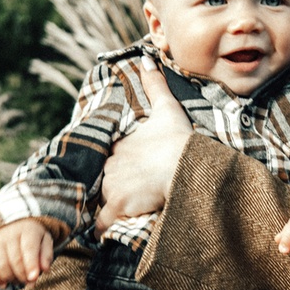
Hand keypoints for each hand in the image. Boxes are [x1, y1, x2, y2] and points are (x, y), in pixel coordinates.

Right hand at [0, 219, 52, 288]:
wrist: (15, 224)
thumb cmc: (34, 237)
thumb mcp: (45, 241)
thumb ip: (46, 255)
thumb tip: (45, 269)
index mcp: (28, 230)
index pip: (28, 248)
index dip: (31, 264)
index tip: (34, 278)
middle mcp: (10, 234)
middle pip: (14, 260)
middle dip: (23, 276)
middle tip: (30, 283)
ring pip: (0, 266)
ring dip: (11, 279)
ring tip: (19, 281)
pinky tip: (4, 284)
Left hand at [95, 56, 192, 237]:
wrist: (188, 164)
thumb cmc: (179, 139)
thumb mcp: (167, 108)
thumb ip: (155, 84)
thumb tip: (146, 58)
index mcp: (118, 146)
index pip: (108, 161)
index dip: (117, 169)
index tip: (128, 176)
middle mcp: (109, 165)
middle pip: (103, 183)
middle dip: (111, 191)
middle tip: (127, 198)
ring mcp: (112, 186)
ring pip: (101, 204)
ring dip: (109, 210)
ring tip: (123, 215)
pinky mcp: (118, 206)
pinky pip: (104, 224)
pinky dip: (107, 228)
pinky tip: (114, 230)